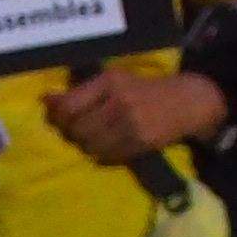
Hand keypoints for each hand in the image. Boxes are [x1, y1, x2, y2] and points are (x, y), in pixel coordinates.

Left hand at [48, 68, 225, 164]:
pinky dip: (104, 153)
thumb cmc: (148, 89)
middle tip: (82, 127)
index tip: (56, 114)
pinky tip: (113, 143)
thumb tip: (46, 100)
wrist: (190, 101)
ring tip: (98, 135)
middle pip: (76, 129)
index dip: (56, 114)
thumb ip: (83, 91)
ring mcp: (130, 125)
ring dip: (88, 144)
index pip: (68, 106)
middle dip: (73, 131)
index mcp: (112, 82)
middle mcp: (119, 102)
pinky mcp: (140, 143)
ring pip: (89, 145)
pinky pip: (106, 156)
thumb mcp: (119, 80)